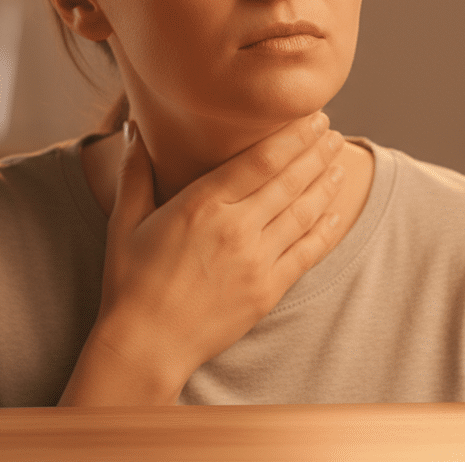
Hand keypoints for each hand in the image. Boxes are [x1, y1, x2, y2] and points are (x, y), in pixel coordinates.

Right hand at [61, 112, 346, 404]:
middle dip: (316, 152)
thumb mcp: (126, 221)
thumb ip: (134, 171)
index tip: (312, 118)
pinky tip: (337, 212)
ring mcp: (256, 260)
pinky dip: (326, 230)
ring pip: (304, 212)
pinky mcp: (268, 290)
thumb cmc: (130, 282)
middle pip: (290, 180)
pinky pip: (307, 252)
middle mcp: (235, 228)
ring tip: (339, 163)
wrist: (145, 345)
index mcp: (202, 204)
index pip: (262, 159)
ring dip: (326, 184)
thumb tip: (134, 127)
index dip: (294, 136)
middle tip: (332, 133)